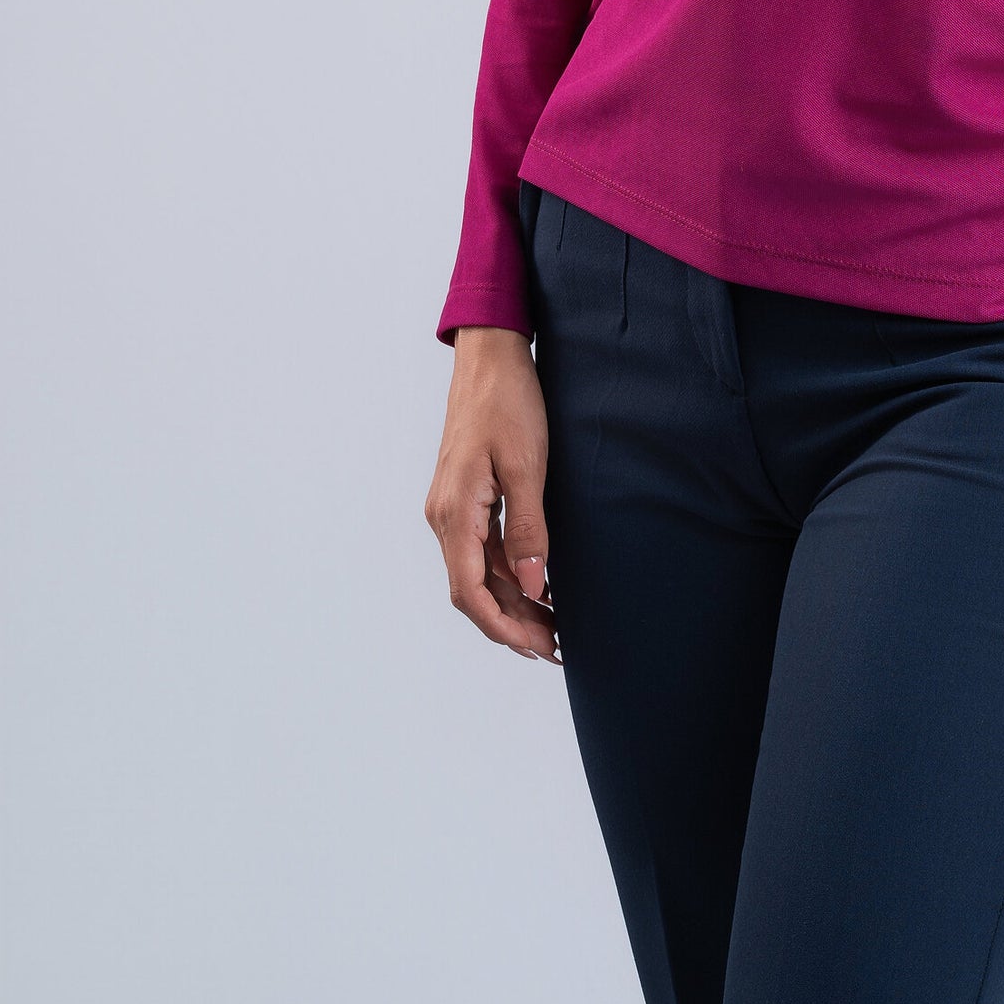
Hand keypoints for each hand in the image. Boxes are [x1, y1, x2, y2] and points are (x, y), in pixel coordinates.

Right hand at [424, 326, 559, 661]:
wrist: (491, 355)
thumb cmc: (509, 402)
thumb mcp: (526, 465)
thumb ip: (528, 529)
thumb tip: (531, 586)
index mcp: (454, 513)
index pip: (470, 593)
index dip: (503, 628)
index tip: (538, 649)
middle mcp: (445, 517)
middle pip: (473, 590)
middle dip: (513, 623)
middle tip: (558, 646)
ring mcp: (452, 507)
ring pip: (478, 572)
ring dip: (512, 601)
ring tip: (554, 625)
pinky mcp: (465, 496)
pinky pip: (482, 549)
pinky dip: (508, 573)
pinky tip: (538, 583)